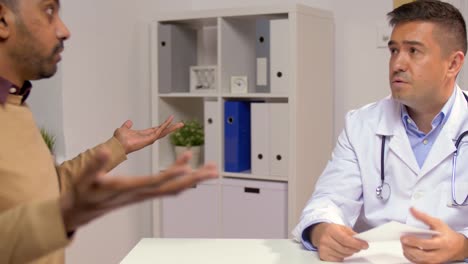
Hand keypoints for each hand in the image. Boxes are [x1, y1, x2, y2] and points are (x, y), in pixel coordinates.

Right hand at [60, 148, 217, 231]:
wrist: (81, 210)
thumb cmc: (84, 192)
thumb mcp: (84, 178)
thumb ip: (94, 165)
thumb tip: (103, 151)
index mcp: (126, 188)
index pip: (153, 182)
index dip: (170, 174)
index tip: (188, 166)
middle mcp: (140, 194)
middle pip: (172, 187)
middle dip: (194, 179)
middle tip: (213, 170)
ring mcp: (144, 195)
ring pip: (173, 188)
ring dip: (193, 180)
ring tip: (211, 170)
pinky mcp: (144, 193)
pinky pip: (167, 188)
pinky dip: (181, 180)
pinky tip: (191, 173)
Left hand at [114, 115, 182, 153]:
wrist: (116, 145)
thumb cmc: (118, 140)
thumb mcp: (123, 129)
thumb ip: (127, 126)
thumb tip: (129, 122)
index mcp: (144, 135)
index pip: (156, 129)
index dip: (163, 125)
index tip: (170, 121)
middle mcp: (148, 138)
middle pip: (163, 131)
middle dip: (172, 128)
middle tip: (181, 124)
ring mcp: (150, 139)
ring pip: (164, 132)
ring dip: (172, 128)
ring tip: (181, 124)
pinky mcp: (150, 139)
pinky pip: (159, 131)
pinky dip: (165, 126)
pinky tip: (170, 122)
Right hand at [311, 222, 368, 261]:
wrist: (318, 232)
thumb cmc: (332, 230)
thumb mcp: (342, 228)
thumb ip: (352, 234)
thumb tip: (361, 241)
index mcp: (331, 230)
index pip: (345, 239)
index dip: (356, 244)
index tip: (365, 245)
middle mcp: (325, 239)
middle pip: (345, 249)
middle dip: (355, 249)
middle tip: (359, 247)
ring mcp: (323, 248)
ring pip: (342, 255)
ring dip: (349, 253)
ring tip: (349, 248)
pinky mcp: (322, 255)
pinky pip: (338, 259)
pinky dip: (342, 257)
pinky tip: (341, 251)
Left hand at [400, 207, 467, 263]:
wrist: (457, 247)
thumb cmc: (447, 234)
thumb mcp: (437, 223)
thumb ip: (424, 217)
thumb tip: (412, 209)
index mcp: (441, 243)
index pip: (426, 244)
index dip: (413, 241)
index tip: (404, 237)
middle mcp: (438, 254)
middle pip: (421, 254)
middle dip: (408, 247)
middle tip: (402, 240)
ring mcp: (435, 261)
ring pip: (418, 260)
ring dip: (408, 252)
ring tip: (404, 244)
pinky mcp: (431, 263)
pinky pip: (418, 262)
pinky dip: (410, 257)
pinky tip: (407, 250)